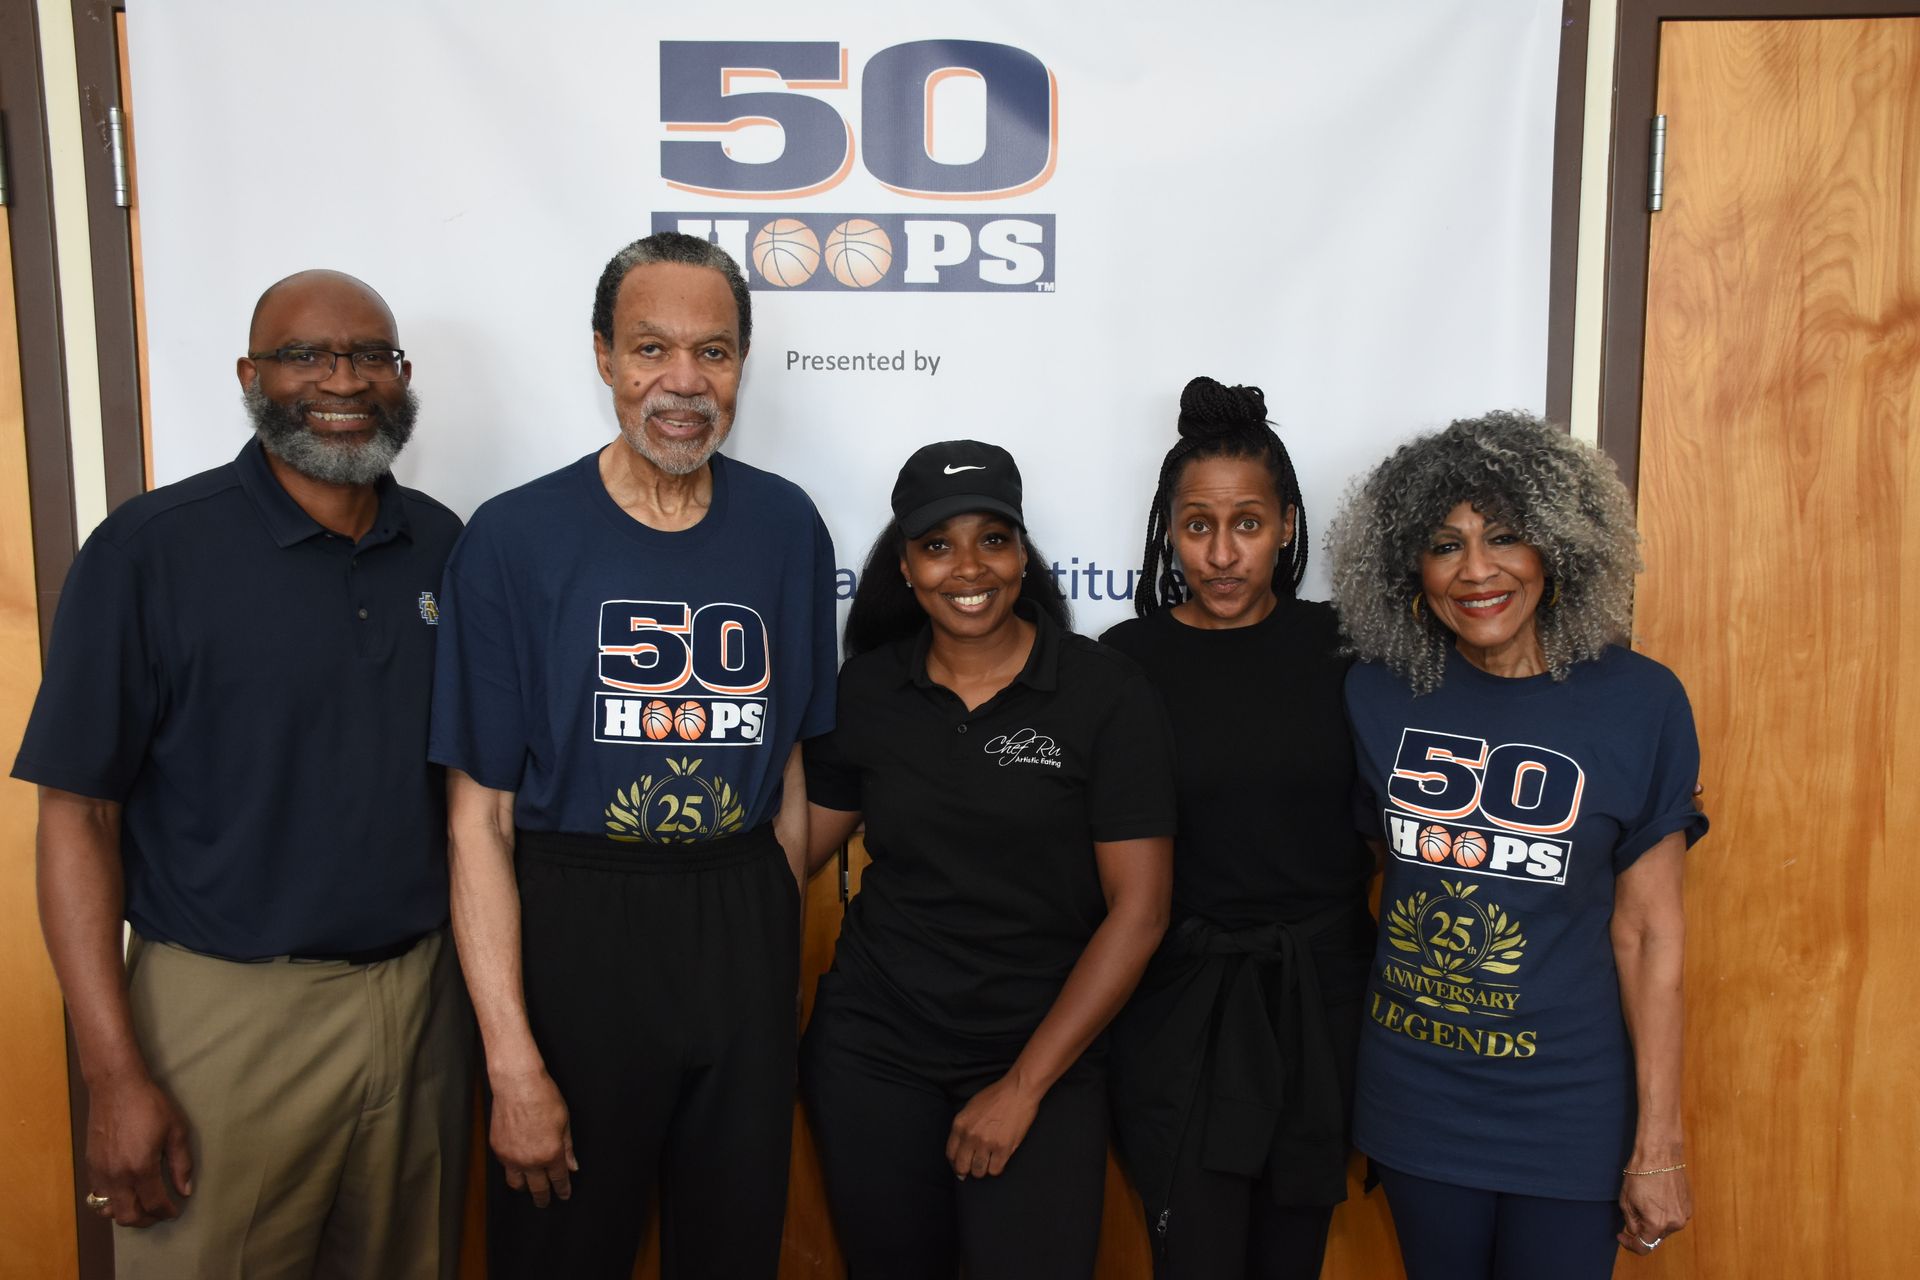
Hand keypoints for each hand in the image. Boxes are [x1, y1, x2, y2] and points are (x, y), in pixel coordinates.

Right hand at [85, 1070, 191, 1227]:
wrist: (115, 1087)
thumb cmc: (150, 1105)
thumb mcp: (175, 1131)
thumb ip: (181, 1164)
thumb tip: (185, 1190)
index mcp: (141, 1167)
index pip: (154, 1204)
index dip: (167, 1212)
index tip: (175, 1210)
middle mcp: (117, 1176)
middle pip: (128, 1216)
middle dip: (146, 1220)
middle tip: (159, 1213)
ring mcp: (100, 1172)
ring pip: (108, 1210)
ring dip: (126, 1213)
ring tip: (142, 1205)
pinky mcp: (90, 1165)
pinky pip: (98, 1195)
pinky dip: (112, 1201)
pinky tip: (126, 1191)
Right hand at [490, 1067, 576, 1206]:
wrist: (517, 1085)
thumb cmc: (544, 1098)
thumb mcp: (564, 1122)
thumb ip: (568, 1148)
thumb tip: (572, 1166)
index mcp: (550, 1154)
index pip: (558, 1180)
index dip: (563, 1189)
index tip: (564, 1195)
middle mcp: (529, 1160)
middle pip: (537, 1188)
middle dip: (543, 1197)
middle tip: (545, 1202)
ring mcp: (511, 1157)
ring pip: (517, 1184)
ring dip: (525, 1188)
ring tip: (529, 1189)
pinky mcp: (497, 1149)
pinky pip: (506, 1168)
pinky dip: (513, 1171)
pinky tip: (517, 1168)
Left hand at [946, 1072, 1041, 1179]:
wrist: (1018, 1090)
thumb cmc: (996, 1096)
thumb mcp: (971, 1107)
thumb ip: (964, 1127)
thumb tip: (962, 1147)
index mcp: (960, 1124)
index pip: (950, 1154)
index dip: (955, 1163)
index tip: (961, 1165)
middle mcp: (970, 1135)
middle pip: (962, 1167)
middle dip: (966, 1171)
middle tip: (974, 1167)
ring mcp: (986, 1143)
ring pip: (978, 1171)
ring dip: (983, 1169)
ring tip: (988, 1162)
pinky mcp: (1003, 1148)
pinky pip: (995, 1170)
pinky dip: (997, 1168)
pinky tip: (999, 1160)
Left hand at [1618, 1167, 1691, 1255]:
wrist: (1660, 1154)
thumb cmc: (1640, 1174)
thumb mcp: (1626, 1201)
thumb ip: (1631, 1222)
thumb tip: (1635, 1231)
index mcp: (1656, 1223)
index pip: (1644, 1246)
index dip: (1630, 1244)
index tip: (1622, 1236)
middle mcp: (1674, 1224)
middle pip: (1655, 1236)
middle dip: (1642, 1228)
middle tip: (1633, 1210)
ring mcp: (1684, 1215)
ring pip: (1665, 1227)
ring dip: (1654, 1221)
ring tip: (1646, 1199)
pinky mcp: (1689, 1206)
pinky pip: (1674, 1217)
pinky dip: (1664, 1213)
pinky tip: (1657, 1197)